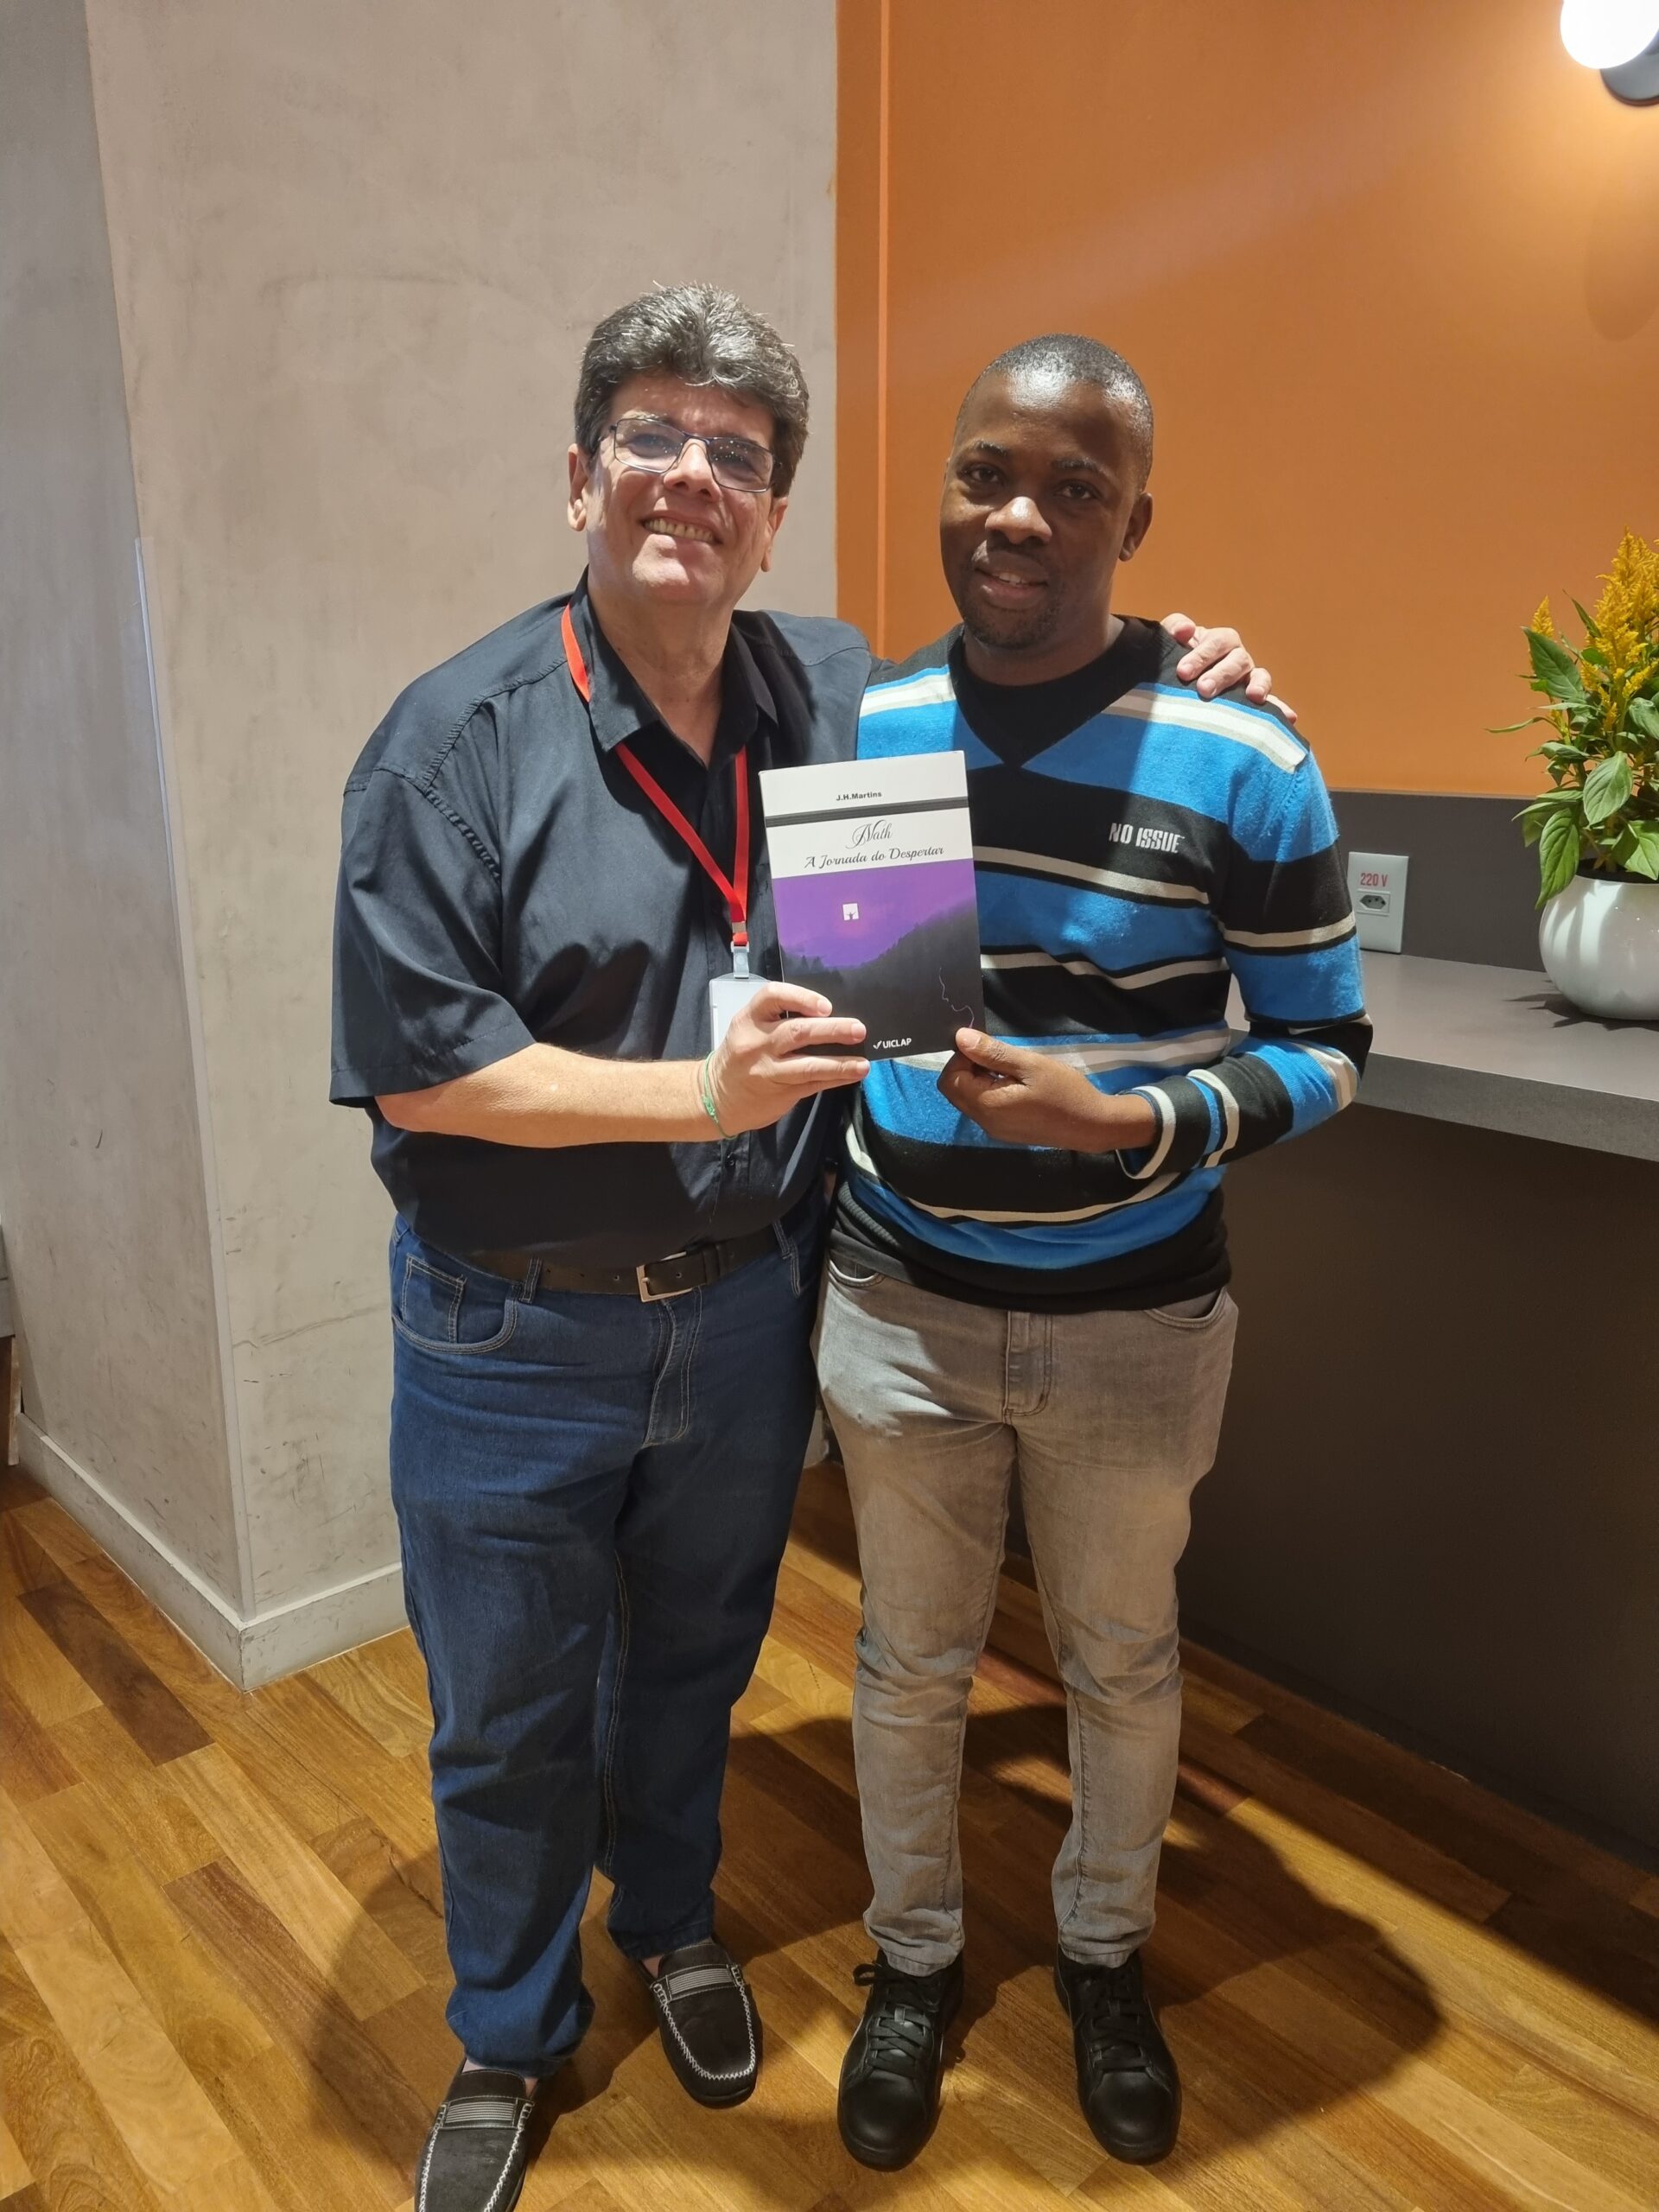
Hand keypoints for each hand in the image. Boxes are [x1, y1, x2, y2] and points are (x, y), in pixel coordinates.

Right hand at [708, 982, 867, 1133]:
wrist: (716, 1098)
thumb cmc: (740, 1056)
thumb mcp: (748, 1030)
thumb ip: (779, 1019)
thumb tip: (827, 1014)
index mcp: (749, 1020)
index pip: (773, 997)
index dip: (802, 998)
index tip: (825, 1006)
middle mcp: (757, 1043)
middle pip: (797, 1032)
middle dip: (832, 1030)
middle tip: (858, 1029)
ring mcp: (768, 1070)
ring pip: (808, 1065)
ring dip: (840, 1063)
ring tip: (863, 1063)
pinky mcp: (780, 1092)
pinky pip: (813, 1083)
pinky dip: (835, 1078)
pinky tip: (853, 1074)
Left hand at [937, 1029, 1156, 1151]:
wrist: (1092, 1125)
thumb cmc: (1064, 1091)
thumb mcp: (1030, 1065)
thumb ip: (993, 1053)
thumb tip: (961, 1038)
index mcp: (987, 1105)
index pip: (949, 1079)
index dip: (961, 1058)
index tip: (986, 1047)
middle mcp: (984, 1122)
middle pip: (955, 1091)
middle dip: (967, 1068)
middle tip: (997, 1056)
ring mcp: (994, 1129)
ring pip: (968, 1099)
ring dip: (979, 1079)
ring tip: (1009, 1069)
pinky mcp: (1005, 1131)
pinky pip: (984, 1108)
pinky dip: (989, 1091)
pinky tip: (1014, 1083)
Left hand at [1161, 612, 1297, 725]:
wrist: (1180, 684)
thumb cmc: (1176, 659)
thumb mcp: (1170, 641)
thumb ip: (1174, 629)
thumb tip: (1185, 631)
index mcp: (1220, 641)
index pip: (1216, 643)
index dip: (1202, 655)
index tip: (1183, 672)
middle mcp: (1239, 658)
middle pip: (1237, 661)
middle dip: (1221, 675)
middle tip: (1203, 689)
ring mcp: (1249, 679)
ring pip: (1259, 678)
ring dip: (1259, 686)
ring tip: (1254, 696)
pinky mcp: (1253, 701)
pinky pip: (1271, 704)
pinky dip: (1280, 709)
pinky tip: (1290, 717)